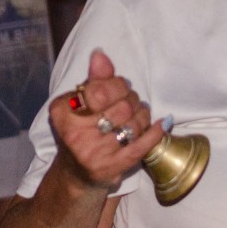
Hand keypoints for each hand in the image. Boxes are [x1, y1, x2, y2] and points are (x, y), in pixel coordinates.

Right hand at [49, 50, 165, 190]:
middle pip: (120, 108)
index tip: (122, 87)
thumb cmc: (81, 129)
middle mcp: (75, 134)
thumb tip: (100, 54)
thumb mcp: (81, 102)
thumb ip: (94, 78)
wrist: (77, 173)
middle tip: (131, 102)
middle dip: (132, 100)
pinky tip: (163, 123)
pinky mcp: (112, 168)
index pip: (100, 91)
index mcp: (63, 112)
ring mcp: (94, 154)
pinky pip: (142, 145)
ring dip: (142, 115)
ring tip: (139, 114)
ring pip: (133, 125)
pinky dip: (156, 132)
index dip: (118, 86)